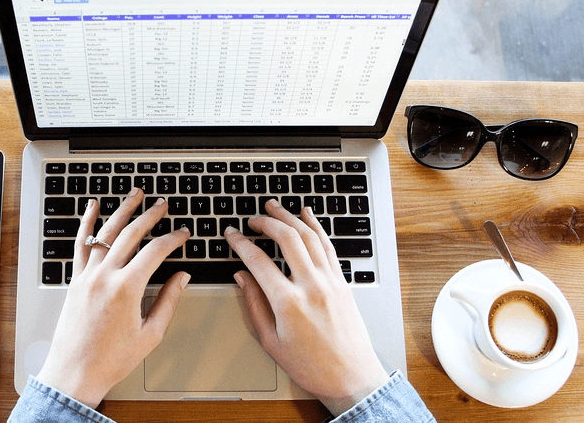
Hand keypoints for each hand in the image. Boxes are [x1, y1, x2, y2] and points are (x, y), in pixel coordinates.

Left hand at [36, 188, 190, 407]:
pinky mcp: (75, 280)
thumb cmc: (111, 359)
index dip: (174, 239)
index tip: (183, 234)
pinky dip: (86, 223)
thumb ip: (168, 301)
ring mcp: (87, 276)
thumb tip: (182, 277)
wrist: (75, 373)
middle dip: (150, 216)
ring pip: (106, 232)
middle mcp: (105, 276)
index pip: (156, 251)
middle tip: (163, 205)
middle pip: (131, 234)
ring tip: (135, 195)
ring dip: (122, 210)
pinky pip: (81, 244)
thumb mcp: (150, 334)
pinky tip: (93, 207)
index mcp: (127, 288)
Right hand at [224, 200, 387, 415]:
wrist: (352, 377)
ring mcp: (330, 281)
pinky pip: (328, 246)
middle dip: (266, 222)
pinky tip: (307, 215)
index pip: (258, 261)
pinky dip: (316, 227)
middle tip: (252, 219)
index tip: (231, 235)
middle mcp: (311, 286)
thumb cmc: (311, 366)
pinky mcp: (342, 282)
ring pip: (309, 236)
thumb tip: (242, 277)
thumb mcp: (271, 341)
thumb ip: (253, 305)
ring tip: (274, 207)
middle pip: (287, 239)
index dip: (241, 244)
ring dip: (290, 217)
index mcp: (288, 303)